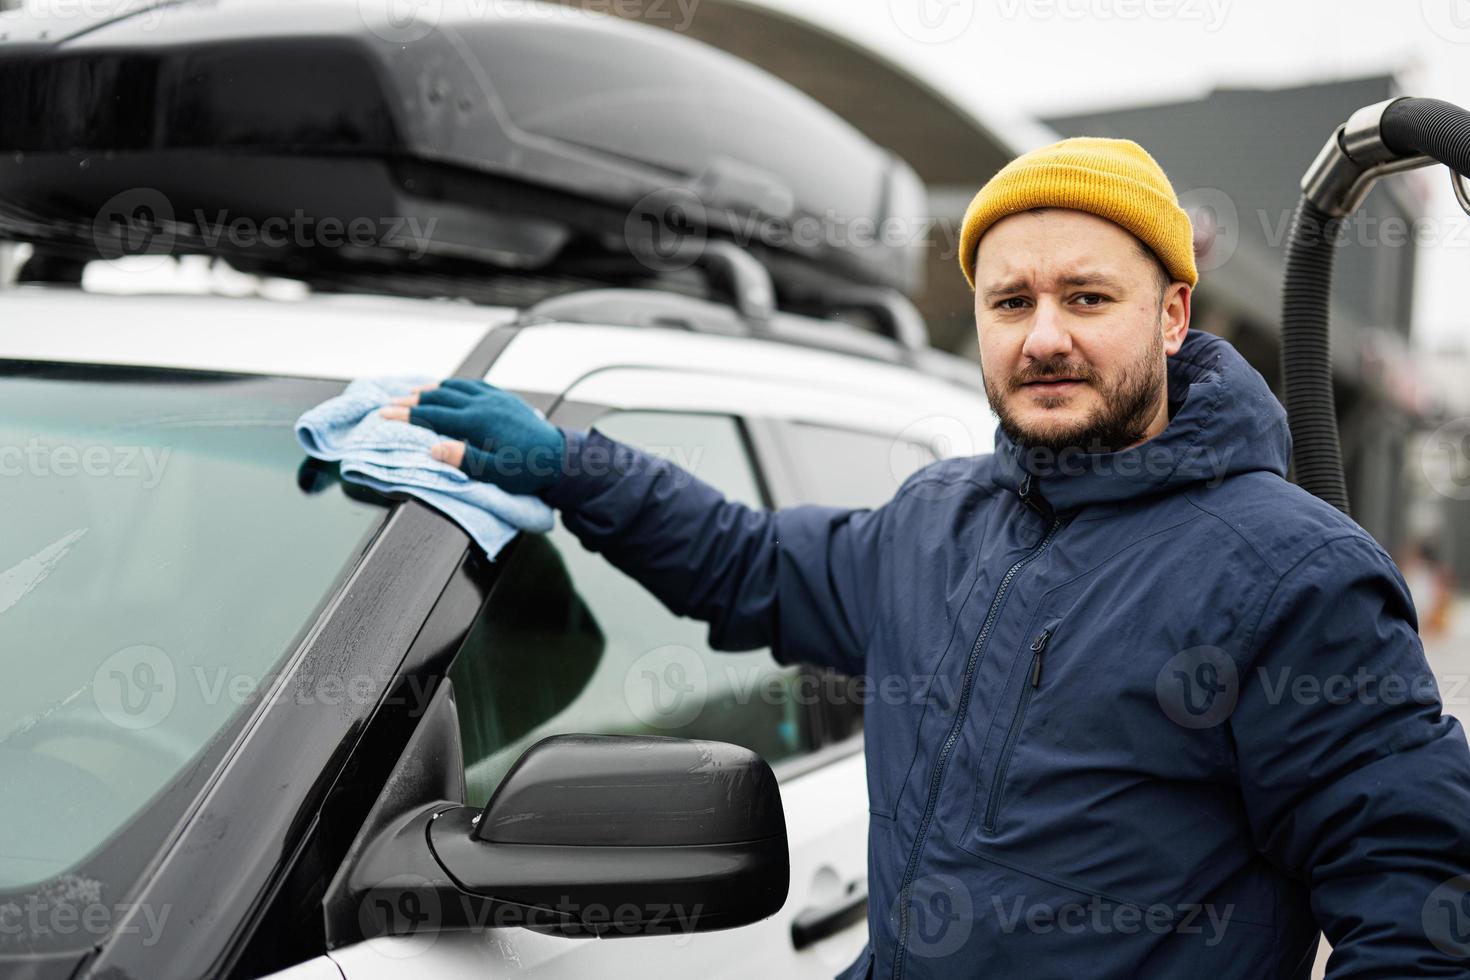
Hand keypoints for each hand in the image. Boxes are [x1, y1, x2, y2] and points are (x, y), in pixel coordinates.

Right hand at [380, 379, 564, 494]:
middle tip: (390, 403)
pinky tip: (450, 387)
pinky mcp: (504, 398)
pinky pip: (473, 384)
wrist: (560, 457)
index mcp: (476, 421)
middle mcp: (483, 404)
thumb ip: (464, 459)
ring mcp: (494, 398)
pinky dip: (454, 384)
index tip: (385, 414)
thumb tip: (433, 449)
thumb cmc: (528, 469)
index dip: (406, 415)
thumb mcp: (495, 472)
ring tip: (413, 392)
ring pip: (455, 386)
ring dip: (431, 389)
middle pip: (439, 397)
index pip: (433, 416)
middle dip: (411, 400)